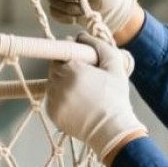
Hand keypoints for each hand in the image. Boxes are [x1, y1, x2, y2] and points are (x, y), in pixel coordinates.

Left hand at [45, 33, 147, 163]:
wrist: (112, 130)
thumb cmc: (115, 98)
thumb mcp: (115, 66)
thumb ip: (99, 46)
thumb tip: (81, 36)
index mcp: (72, 69)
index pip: (61, 52)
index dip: (70, 55)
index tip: (79, 60)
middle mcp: (58, 83)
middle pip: (54, 67)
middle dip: (66, 69)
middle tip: (84, 77)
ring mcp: (53, 99)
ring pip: (52, 83)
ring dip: (63, 83)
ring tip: (82, 92)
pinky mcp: (52, 113)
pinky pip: (52, 99)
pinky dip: (61, 98)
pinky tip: (78, 104)